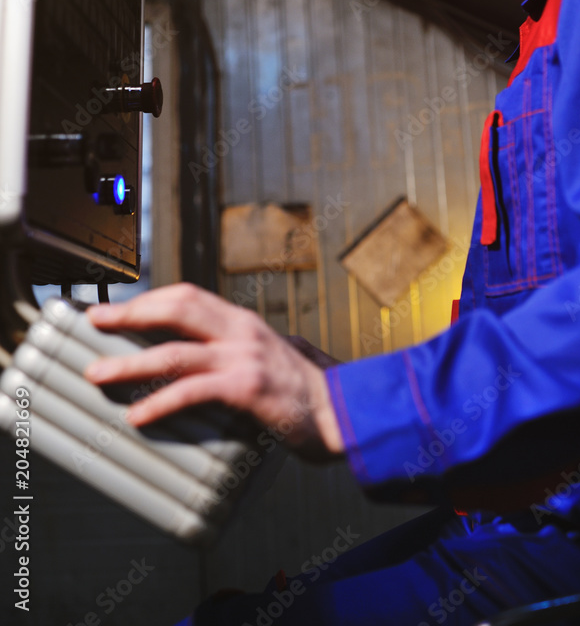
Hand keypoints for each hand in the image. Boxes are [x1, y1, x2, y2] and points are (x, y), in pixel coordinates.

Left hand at [83, 284, 344, 459]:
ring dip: (130, 362)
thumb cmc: (311, 393)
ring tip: (98, 373)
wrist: (350, 411)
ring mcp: (245, 357)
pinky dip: (161, 402)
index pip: (188, 296)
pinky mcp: (249, 388)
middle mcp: (242, 331)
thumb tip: (213, 363)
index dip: (150, 299)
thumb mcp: (275, 357)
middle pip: (176, 308)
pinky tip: (139, 416)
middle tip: (96, 321)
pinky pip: (194, 391)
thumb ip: (244, 353)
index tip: (120, 308)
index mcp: (244, 322)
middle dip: (130, 313)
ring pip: (174, 352)